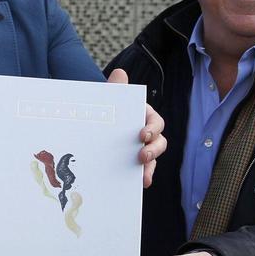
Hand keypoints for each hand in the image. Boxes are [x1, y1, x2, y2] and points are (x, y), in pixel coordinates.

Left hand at [108, 68, 166, 186]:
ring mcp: (142, 149)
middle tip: (142, 155)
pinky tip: (140, 183)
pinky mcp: (136, 163)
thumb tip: (120, 72)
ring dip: (150, 166)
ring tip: (143, 174)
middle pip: (159, 142)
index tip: (142, 134)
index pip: (155, 122)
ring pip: (153, 158)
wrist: (94, 125)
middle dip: (153, 149)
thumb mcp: (109, 100)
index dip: (152, 128)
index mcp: (143, 117)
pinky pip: (144, 170)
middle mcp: (147, 133)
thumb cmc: (106, 110)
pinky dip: (144, 176)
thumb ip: (115, 89)